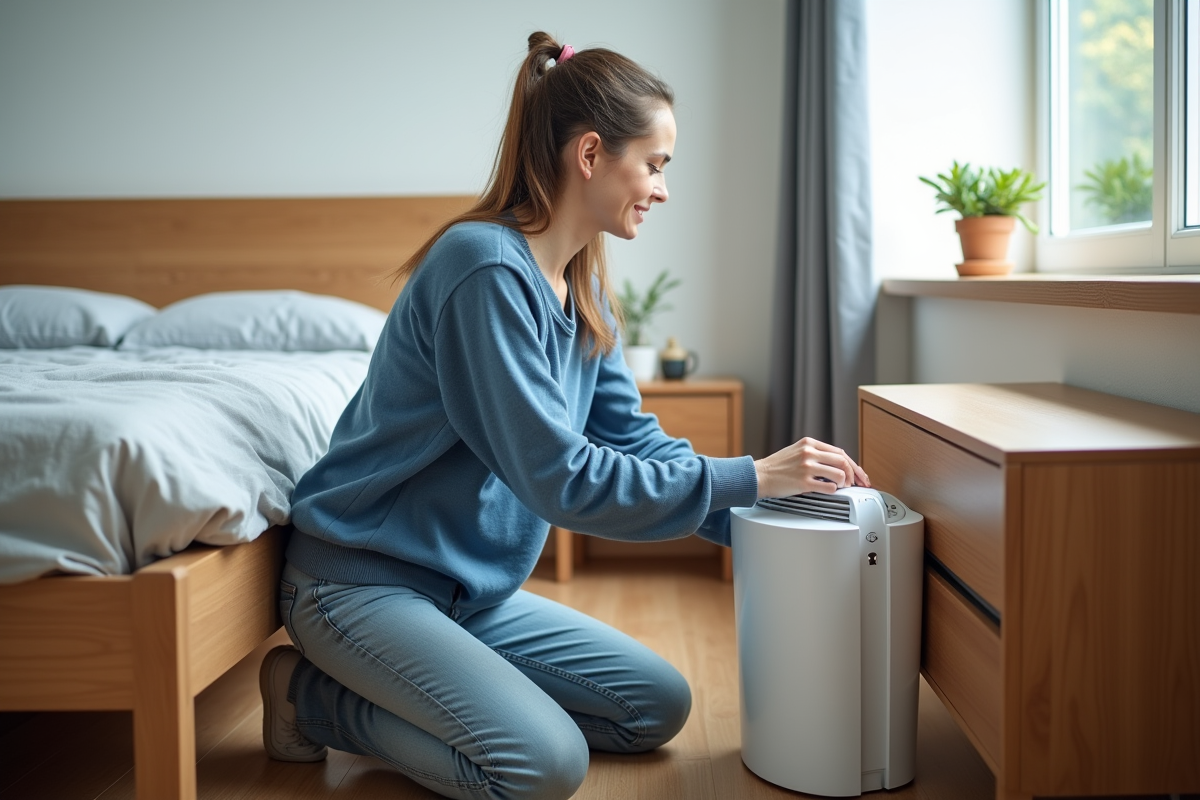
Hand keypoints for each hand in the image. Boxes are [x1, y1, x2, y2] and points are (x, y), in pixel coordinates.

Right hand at [753, 437, 870, 498]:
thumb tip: (836, 464)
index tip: (859, 474)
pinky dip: (834, 491)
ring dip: (844, 483)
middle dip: (854, 475)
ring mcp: (807, 467)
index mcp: (809, 443)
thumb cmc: (776, 467)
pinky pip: (829, 487)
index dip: (853, 464)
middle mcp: (809, 453)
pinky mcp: (804, 482)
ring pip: (839, 474)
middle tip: (855, 483)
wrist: (758, 476)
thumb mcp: (796, 451)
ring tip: (840, 487)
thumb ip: (815, 454)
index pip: (839, 452)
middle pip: (843, 461)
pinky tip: (830, 491)